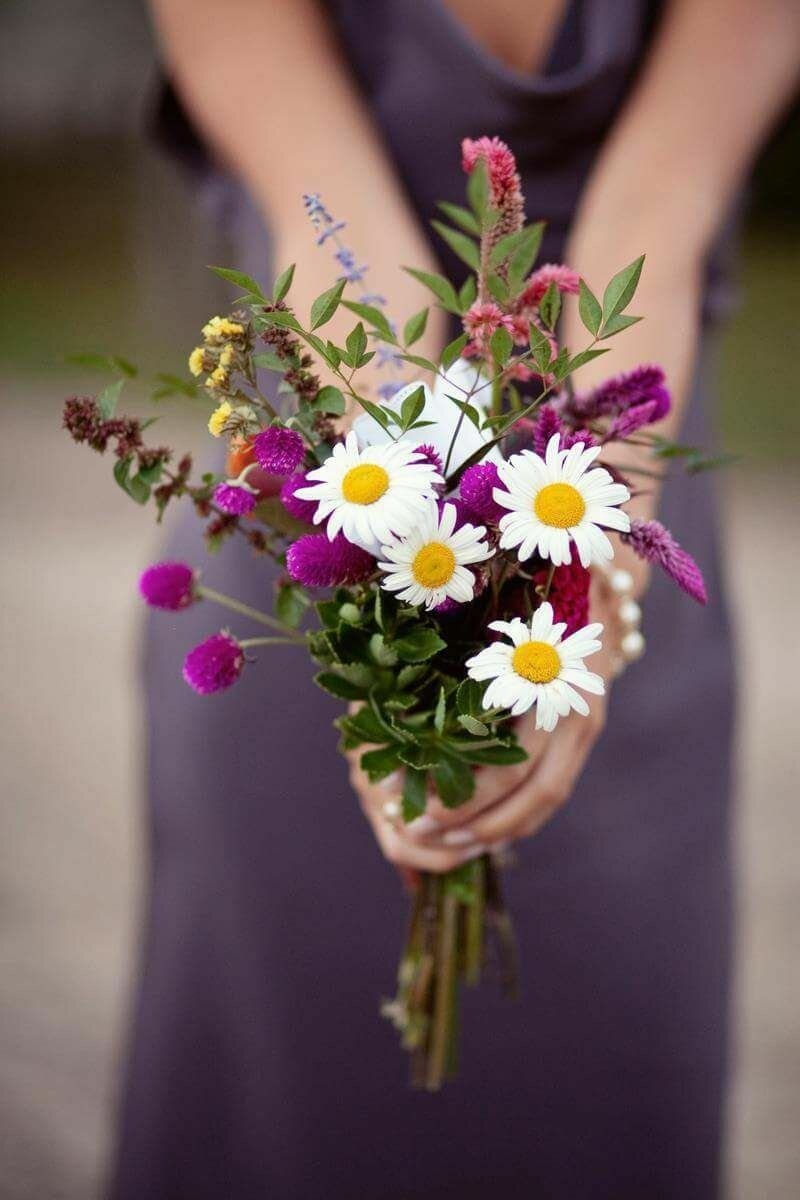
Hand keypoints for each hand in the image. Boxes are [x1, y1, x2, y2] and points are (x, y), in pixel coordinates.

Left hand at [349, 552, 647, 873]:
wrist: (592, 576)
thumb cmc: (519, 587)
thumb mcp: (482, 609)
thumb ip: (440, 645)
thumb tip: (370, 686)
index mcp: (546, 677)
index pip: (510, 761)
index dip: (465, 794)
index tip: (414, 805)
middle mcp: (573, 707)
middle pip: (531, 791)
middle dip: (475, 821)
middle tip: (419, 830)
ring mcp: (583, 723)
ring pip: (545, 799)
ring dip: (496, 828)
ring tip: (445, 842)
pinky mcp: (581, 733)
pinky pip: (551, 789)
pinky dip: (517, 816)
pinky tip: (479, 828)